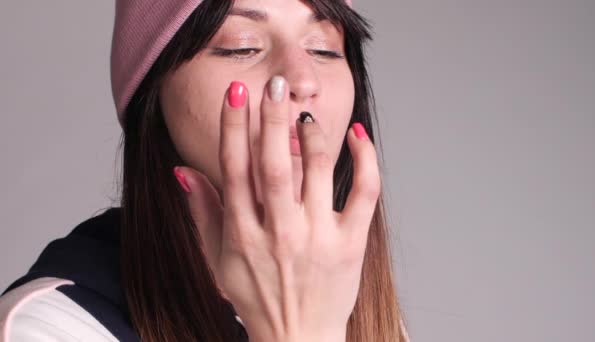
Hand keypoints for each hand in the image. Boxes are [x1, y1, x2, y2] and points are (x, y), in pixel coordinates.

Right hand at [175, 76, 380, 341]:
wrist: (297, 339)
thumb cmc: (257, 298)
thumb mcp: (219, 260)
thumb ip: (203, 213)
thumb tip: (183, 171)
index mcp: (243, 234)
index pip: (234, 169)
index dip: (233, 127)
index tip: (237, 93)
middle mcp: (279, 232)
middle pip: (273, 165)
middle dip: (271, 119)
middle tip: (273, 85)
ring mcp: (318, 237)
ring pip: (315, 172)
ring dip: (310, 136)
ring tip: (303, 113)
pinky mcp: (350, 243)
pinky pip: (364, 193)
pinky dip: (364, 160)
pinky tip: (357, 134)